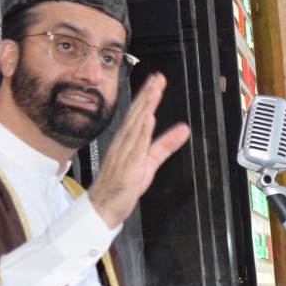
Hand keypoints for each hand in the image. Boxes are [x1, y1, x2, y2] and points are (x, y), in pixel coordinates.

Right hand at [86, 73, 190, 226]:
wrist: (103, 206)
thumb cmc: (123, 185)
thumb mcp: (151, 161)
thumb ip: (166, 144)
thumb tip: (183, 130)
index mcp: (128, 141)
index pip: (139, 114)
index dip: (148, 96)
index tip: (157, 81)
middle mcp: (124, 143)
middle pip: (137, 114)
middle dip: (147, 95)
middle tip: (157, 78)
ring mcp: (125, 153)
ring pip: (136, 125)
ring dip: (145, 107)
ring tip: (154, 91)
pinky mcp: (129, 165)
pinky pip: (136, 146)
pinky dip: (143, 131)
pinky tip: (149, 118)